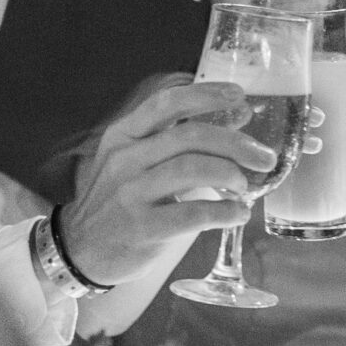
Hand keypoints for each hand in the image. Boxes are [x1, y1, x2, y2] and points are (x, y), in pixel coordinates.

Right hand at [59, 80, 281, 285]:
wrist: (81, 250)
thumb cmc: (118, 202)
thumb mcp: (133, 162)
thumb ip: (176, 141)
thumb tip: (236, 118)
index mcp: (123, 136)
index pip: (166, 103)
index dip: (206, 94)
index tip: (239, 95)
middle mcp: (124, 160)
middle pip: (190, 136)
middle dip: (236, 143)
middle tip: (264, 157)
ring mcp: (131, 194)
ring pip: (192, 170)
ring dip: (231, 175)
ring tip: (245, 185)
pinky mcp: (142, 228)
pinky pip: (193, 213)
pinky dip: (225, 212)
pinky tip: (238, 213)